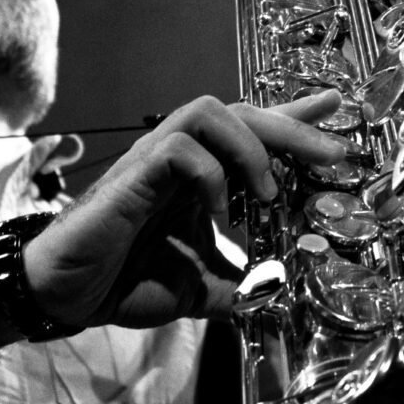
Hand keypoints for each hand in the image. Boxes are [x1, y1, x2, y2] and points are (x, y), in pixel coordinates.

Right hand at [23, 91, 345, 327]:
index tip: (335, 108)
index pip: (252, 135)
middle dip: (293, 126)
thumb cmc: (124, 283)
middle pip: (242, 112)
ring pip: (209, 110)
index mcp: (199, 181)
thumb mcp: (200, 291)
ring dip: (251, 146)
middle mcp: (180, 160)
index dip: (293, 119)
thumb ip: (238, 284)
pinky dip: (211, 176)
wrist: (68, 295)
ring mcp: (155, 161)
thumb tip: (278, 287)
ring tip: (269, 190)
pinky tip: (218, 214)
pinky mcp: (135, 174)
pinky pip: (180, 148)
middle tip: (335, 152)